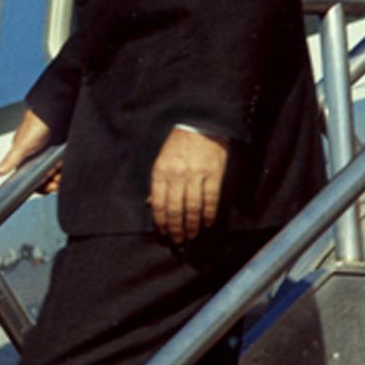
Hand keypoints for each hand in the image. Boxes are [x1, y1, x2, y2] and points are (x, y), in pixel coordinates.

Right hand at [0, 108, 61, 193]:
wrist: (57, 104)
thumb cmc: (37, 122)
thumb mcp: (23, 144)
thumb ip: (10, 160)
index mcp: (25, 159)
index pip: (32, 181)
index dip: (42, 186)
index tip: (50, 185)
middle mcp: (38, 157)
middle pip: (47, 178)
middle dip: (54, 181)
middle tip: (59, 177)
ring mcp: (51, 153)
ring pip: (58, 172)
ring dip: (62, 173)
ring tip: (63, 166)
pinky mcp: (63, 148)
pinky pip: (67, 162)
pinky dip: (68, 164)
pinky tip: (67, 160)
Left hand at [149, 128, 227, 243]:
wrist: (200, 123)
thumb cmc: (179, 145)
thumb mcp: (162, 160)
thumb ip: (158, 183)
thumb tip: (150, 205)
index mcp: (161, 171)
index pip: (158, 204)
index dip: (161, 223)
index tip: (163, 234)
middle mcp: (177, 174)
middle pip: (175, 210)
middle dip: (175, 229)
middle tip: (177, 240)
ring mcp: (196, 174)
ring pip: (192, 208)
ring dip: (192, 226)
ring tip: (191, 236)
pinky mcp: (213, 174)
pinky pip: (210, 200)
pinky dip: (208, 215)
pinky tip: (207, 224)